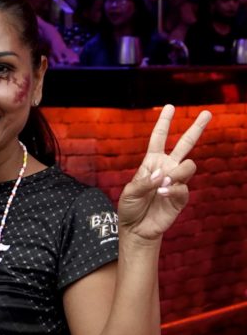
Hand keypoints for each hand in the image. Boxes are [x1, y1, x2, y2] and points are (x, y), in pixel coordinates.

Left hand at [118, 105, 209, 241]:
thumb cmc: (130, 207)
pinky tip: (162, 195)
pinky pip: (183, 187)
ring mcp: (176, 181)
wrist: (136, 227)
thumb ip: (144, 182)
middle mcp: (167, 168)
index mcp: (152, 162)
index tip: (170, 107)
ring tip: (162, 184)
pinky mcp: (181, 196)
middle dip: (196, 128)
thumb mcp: (129, 192)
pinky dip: (172, 190)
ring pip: (188, 166)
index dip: (164, 122)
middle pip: (185, 145)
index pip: (159, 138)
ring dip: (177, 173)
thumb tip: (162, 175)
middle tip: (207, 113)